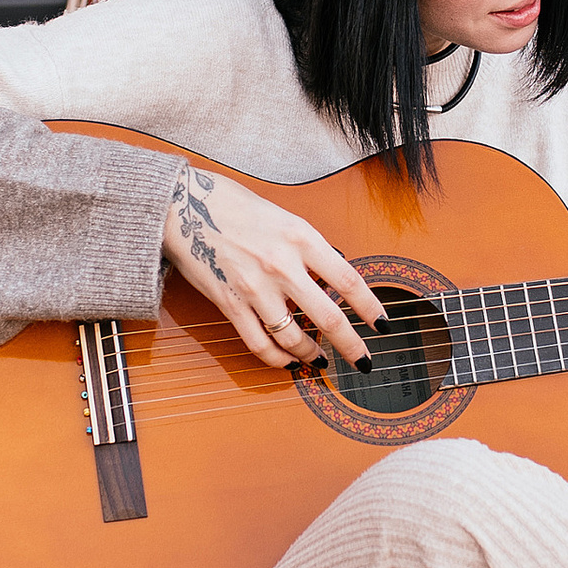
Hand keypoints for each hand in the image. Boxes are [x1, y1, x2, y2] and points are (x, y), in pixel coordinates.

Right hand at [163, 163, 387, 373]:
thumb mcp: (285, 218)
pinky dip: (277, 359)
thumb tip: (334, 278)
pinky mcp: (231, 303)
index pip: (348, 281)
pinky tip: (287, 362)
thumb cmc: (236, 207)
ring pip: (293, 337)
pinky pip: (259, 343)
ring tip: (320, 359)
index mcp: (301, 238)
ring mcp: (255, 287)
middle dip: (352, 346)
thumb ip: (310, 249)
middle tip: (364, 361)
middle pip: (328, 318)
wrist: (184, 206)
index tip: (383, 325)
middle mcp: (282, 265)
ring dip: (311, 354)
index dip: (371, 308)